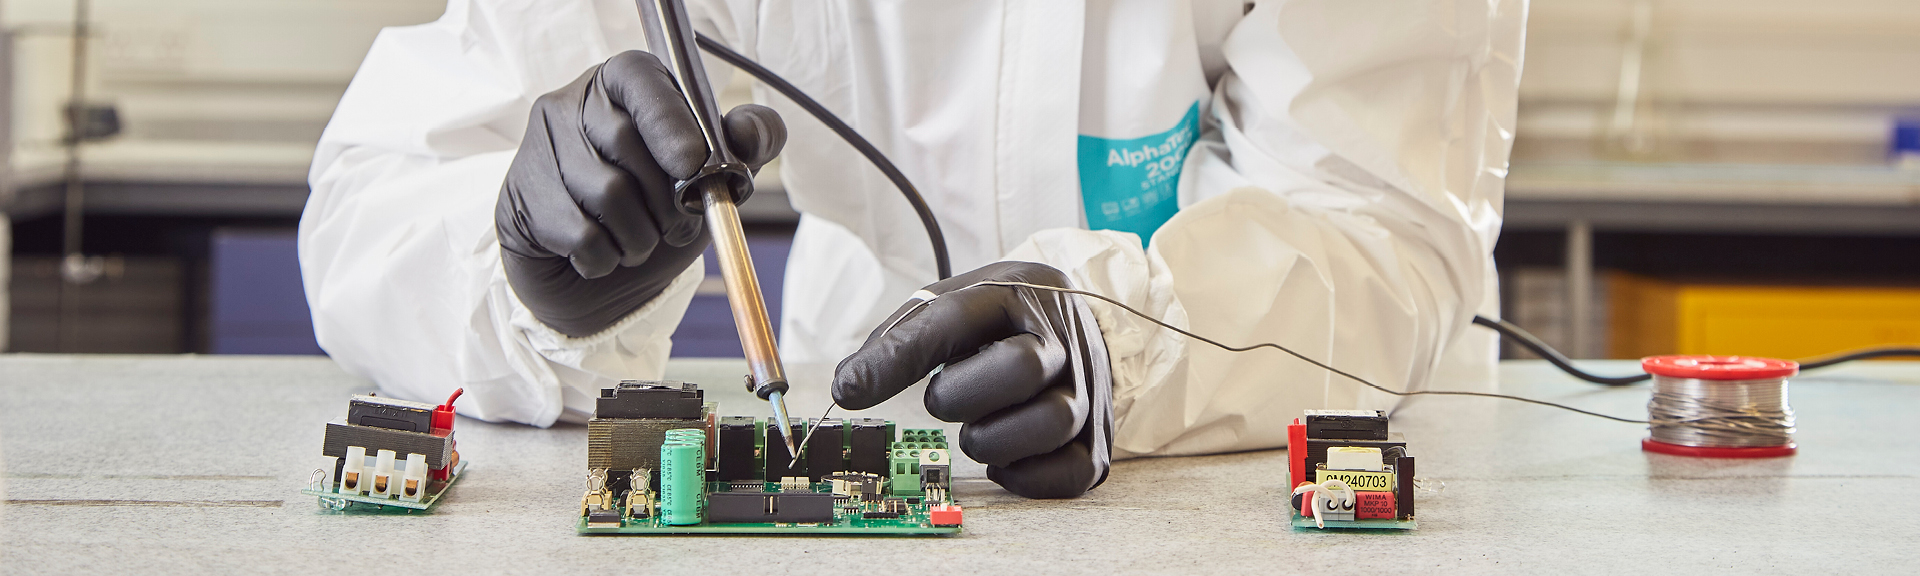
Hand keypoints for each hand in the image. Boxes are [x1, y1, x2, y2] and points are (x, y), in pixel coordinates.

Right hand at [496, 50, 784, 336]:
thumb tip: (752, 133)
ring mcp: (539, 147)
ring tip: (642, 242)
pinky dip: (608, 259)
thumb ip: (745, 144)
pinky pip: (581, 234)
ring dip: (641, 236)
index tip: (695, 164)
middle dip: (668, 200)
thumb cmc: (658, 208)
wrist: (602, 273)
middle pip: (625, 143)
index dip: (670, 121)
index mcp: (623, 82)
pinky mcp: (520, 197)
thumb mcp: (711, 173)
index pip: (640, 80)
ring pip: (606, 193)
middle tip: (679, 226)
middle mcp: (572, 103)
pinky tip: (606, 255)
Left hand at [833, 262, 1113, 497]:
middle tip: (944, 398)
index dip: (898, 358)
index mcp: (1021, 294)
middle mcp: (1064, 340)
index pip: (954, 320)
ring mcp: (1088, 392)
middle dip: (961, 395)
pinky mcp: (1098, 442)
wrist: (1080, 325)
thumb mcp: (955, 302)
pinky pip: (1068, 475)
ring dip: (991, 439)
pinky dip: (1024, 476)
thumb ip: (902, 338)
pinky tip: (1004, 457)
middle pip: (1021, 369)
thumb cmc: (1004, 319)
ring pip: (1049, 424)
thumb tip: (849, 386)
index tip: (851, 388)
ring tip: (977, 428)